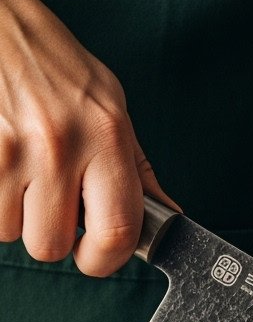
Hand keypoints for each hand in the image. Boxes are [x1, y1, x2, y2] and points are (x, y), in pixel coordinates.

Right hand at [0, 0, 176, 275]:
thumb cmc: (51, 62)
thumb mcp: (109, 102)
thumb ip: (136, 166)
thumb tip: (167, 214)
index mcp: (106, 134)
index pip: (118, 231)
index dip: (104, 259)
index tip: (95, 255)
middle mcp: (60, 145)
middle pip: (52, 245)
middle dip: (48, 232)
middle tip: (48, 199)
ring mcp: (11, 150)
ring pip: (9, 233)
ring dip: (12, 212)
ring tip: (19, 168)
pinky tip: (0, 160)